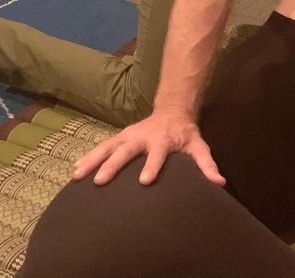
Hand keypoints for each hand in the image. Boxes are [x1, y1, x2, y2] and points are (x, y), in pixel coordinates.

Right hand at [71, 109, 225, 186]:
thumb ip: (207, 165)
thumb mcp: (199, 147)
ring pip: (107, 147)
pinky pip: (101, 147)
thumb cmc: (185, 135)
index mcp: (163, 140)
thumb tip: (219, 183)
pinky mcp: (119, 137)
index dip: (152, 166)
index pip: (157, 155)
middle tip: (101, 181)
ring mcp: (128, 136)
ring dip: (92, 160)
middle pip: (126, 151)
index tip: (144, 181)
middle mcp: (142, 137)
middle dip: (113, 165)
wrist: (172, 111)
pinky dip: (88, 156)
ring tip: (78, 175)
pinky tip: (75, 168)